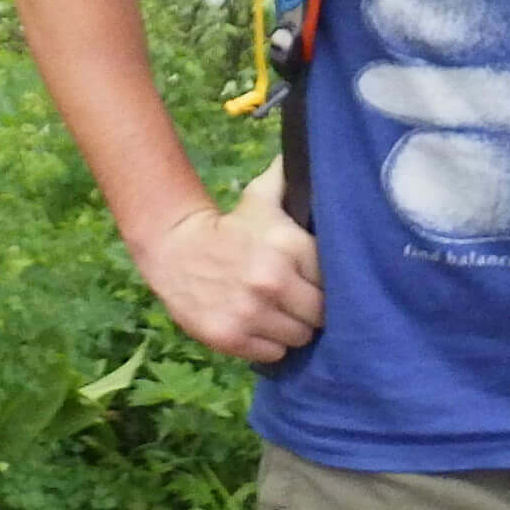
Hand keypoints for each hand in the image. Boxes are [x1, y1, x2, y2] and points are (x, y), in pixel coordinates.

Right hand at [137, 156, 325, 362]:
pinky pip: (275, 353)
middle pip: (320, 314)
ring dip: (293, 328)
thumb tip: (316, 155)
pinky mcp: (234, 339)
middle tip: (299, 300)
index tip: (314, 279)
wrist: (176, 250)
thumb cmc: (229, 226)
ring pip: (300, 337)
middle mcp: (273, 281)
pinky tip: (260, 325)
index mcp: (288, 246)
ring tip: (280, 313)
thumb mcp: (260, 198)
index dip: (325, 281)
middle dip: (313, 309)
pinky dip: (271, 344)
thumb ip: (290, 180)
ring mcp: (253, 313)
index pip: (333, 279)